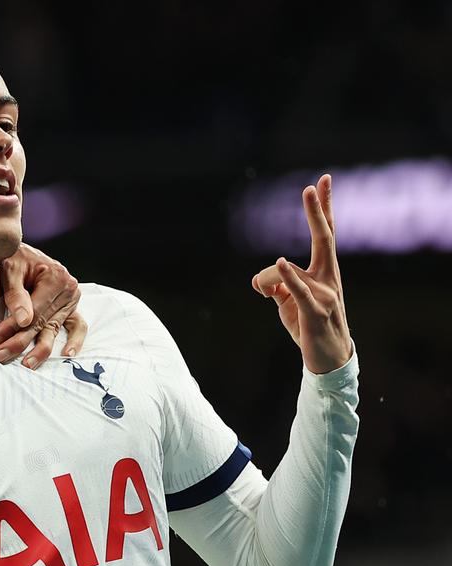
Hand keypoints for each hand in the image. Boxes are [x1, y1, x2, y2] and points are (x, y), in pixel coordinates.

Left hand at [0, 243, 87, 368]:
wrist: (20, 252)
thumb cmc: (13, 258)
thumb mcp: (10, 269)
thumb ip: (16, 294)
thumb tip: (23, 321)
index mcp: (56, 277)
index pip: (33, 311)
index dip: (14, 328)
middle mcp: (68, 289)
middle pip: (42, 323)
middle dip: (20, 341)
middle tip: (1, 354)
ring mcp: (71, 300)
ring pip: (56, 329)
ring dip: (41, 349)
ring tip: (27, 364)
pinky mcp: (70, 307)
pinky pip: (77, 326)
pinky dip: (75, 340)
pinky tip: (67, 354)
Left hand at [251, 174, 352, 373]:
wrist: (328, 360)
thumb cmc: (309, 326)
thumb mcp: (288, 302)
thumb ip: (276, 285)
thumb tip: (262, 278)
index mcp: (324, 271)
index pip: (325, 233)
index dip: (322, 207)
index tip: (321, 181)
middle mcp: (329, 277)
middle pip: (324, 237)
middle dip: (317, 211)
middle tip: (313, 185)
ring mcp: (325, 293)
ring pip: (281, 271)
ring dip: (264, 282)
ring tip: (265, 295)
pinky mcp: (314, 310)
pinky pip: (297, 289)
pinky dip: (286, 277)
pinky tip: (281, 263)